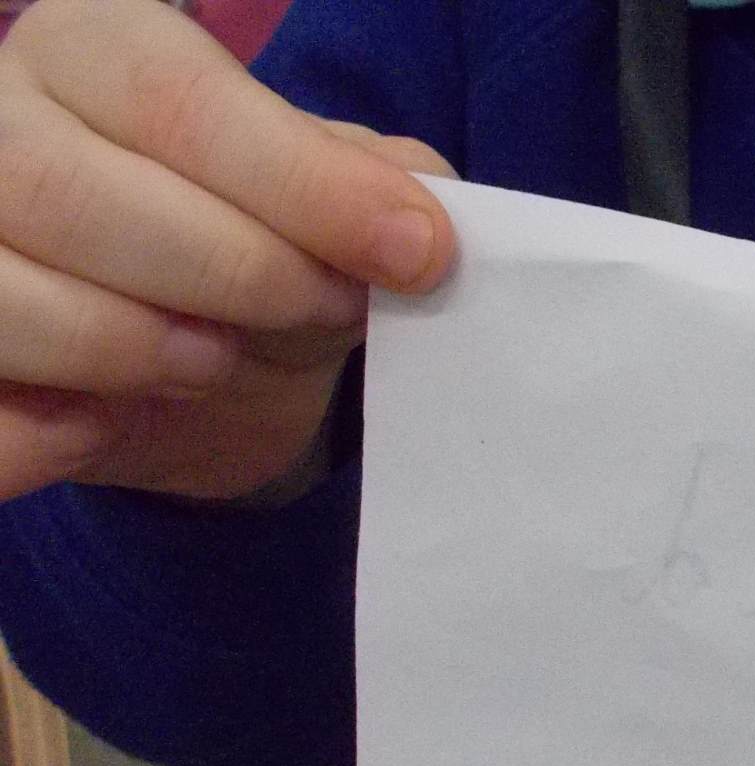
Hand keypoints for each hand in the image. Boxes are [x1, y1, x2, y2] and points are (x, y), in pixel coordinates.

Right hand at [0, 0, 455, 503]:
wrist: (203, 364)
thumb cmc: (259, 244)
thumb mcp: (332, 200)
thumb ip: (378, 186)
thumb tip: (423, 222)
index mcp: (95, 49)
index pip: (181, 103)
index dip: (307, 188)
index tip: (417, 253)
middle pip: (73, 195)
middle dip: (231, 275)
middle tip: (318, 312)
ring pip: (7, 300)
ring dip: (137, 352)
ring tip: (215, 361)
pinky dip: (44, 438)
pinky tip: (103, 425)